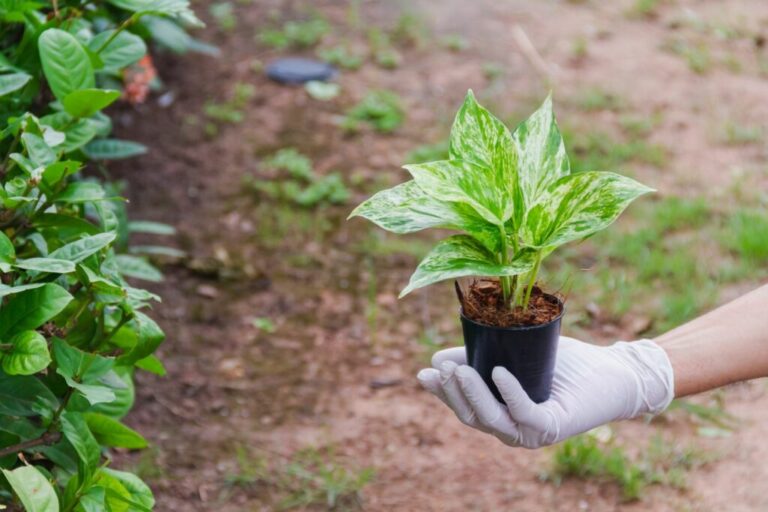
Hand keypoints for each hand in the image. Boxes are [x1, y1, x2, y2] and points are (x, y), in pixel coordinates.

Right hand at [417, 337, 673, 448]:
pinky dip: (509, 393)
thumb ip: (481, 355)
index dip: (441, 393)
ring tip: (460, 369)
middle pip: (472, 417)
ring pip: (492, 420)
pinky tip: (498, 372)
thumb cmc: (565, 362)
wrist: (612, 370)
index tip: (424, 372)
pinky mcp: (553, 427)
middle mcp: (512, 428)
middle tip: (442, 367)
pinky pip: (524, 414)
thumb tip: (438, 356)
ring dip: (472, 395)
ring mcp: (532, 432)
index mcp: (501, 413)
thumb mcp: (515, 353)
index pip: (463, 407)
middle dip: (452, 393)